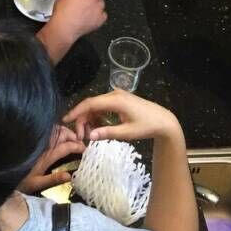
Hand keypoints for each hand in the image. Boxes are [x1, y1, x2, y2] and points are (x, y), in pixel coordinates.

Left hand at [17, 126, 85, 192]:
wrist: (3, 170)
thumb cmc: (20, 179)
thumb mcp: (37, 183)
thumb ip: (53, 179)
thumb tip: (70, 176)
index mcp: (47, 155)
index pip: (66, 146)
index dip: (77, 146)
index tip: (85, 149)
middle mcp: (44, 144)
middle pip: (62, 134)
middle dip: (73, 135)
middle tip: (79, 142)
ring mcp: (39, 139)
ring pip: (55, 129)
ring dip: (65, 131)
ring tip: (71, 138)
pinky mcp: (34, 138)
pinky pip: (48, 130)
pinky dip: (56, 130)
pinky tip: (58, 136)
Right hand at [48, 0, 106, 40]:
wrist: (65, 27)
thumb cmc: (62, 14)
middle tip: (87, 2)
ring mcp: (97, 7)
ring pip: (101, 3)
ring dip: (97, 6)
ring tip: (89, 11)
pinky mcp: (100, 18)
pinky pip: (104, 15)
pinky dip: (100, 17)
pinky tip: (94, 19)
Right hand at [63, 89, 182, 144]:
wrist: (164, 120)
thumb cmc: (147, 126)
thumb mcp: (127, 133)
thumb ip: (107, 133)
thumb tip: (89, 136)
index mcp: (115, 100)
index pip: (90, 103)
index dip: (76, 111)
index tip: (66, 120)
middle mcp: (114, 94)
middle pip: (91, 104)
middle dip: (83, 119)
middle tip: (80, 136)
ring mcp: (117, 96)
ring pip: (96, 105)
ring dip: (90, 118)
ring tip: (89, 134)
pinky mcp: (119, 100)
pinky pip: (103, 106)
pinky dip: (98, 116)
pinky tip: (98, 127)